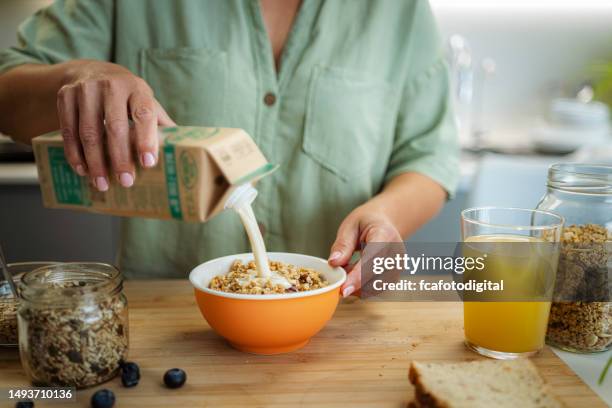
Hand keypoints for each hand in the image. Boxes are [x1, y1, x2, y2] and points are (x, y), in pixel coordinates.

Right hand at [57, 60, 174, 190]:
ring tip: (101, 183)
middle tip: (125, 182)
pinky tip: (82, 170)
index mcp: (137, 89)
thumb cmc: (127, 96)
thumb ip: (160, 123)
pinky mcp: (65, 96)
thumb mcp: (146, 102)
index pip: (144, 114)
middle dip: (119, 158)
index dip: (146, 139)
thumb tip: (183, 149)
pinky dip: (74, 153)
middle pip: (115, 127)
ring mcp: (85, 89)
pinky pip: (68, 130)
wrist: (91, 71)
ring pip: (88, 132)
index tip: (148, 163)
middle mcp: (111, 86)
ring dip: (95, 162)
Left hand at [328, 203, 403, 296]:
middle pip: (375, 277)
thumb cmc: (367, 222)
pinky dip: (362, 286)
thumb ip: (343, 245)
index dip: (358, 277)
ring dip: (357, 285)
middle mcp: (396, 253)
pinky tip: (355, 273)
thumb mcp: (350, 226)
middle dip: (353, 282)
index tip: (344, 289)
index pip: (372, 260)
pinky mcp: (395, 275)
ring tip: (348, 268)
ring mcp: (397, 266)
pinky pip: (377, 288)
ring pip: (376, 287)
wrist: (385, 222)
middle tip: (338, 274)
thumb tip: (334, 263)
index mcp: (385, 235)